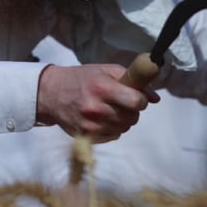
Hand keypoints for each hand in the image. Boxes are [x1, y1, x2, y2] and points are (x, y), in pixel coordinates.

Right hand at [36, 64, 159, 142]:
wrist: (50, 94)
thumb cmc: (81, 78)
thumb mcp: (105, 70)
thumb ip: (132, 80)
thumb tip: (155, 98)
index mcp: (102, 87)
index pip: (136, 102)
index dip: (140, 100)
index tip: (136, 96)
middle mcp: (96, 108)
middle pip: (132, 118)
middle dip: (132, 110)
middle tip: (122, 102)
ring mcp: (90, 125)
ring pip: (123, 129)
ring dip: (123, 120)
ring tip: (110, 109)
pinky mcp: (85, 136)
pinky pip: (112, 136)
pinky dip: (112, 129)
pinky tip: (102, 118)